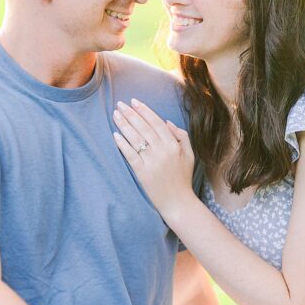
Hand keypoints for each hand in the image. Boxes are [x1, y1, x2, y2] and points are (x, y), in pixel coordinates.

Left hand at [113, 99, 195, 222]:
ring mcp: (152, 162)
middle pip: (144, 127)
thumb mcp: (189, 154)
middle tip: (120, 104)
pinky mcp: (142, 173)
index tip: (134, 102)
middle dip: (131, 114)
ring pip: (136, 138)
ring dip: (124, 124)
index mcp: (174, 145)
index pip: (156, 122)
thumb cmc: (183, 177)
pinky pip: (130, 155)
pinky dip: (122, 144)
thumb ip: (181, 135)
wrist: (178, 202)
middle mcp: (163, 151)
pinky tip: (115, 135)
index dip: (144, 111)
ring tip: (115, 114)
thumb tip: (167, 121)